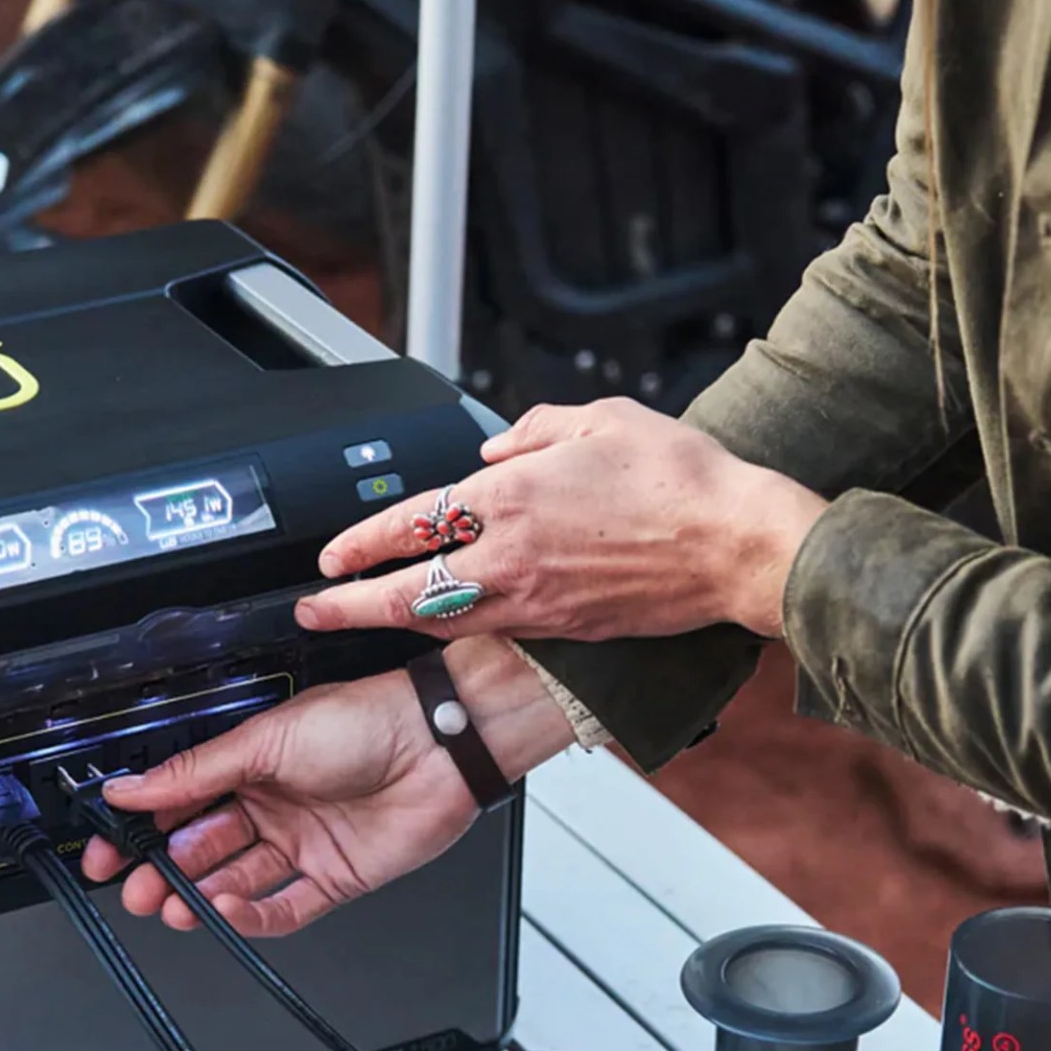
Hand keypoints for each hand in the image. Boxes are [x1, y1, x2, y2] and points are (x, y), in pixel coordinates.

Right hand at [82, 639, 574, 935]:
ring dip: (200, 896)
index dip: (142, 828)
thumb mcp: (263, 740)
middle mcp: (272, 806)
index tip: (108, 850)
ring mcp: (301, 844)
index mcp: (249, 764)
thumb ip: (194, 772)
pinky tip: (227, 911)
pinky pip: (284, 908)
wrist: (438, 744)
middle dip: (163, 871)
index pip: (180, 803)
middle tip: (137, 889)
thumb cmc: (365, 720)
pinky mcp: (333, 878)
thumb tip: (130, 785)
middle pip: (202, 849)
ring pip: (236, 881)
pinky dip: (253, 915)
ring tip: (174, 905)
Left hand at [298, 398, 825, 644]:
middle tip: (314, 611)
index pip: (413, 522)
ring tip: (359, 620)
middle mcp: (513, 557)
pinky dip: (451, 628)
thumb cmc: (682, 481)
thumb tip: (499, 444)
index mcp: (513, 497)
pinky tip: (439, 623)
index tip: (329, 554)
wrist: (736, 546)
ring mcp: (536, 601)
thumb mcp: (601, 419)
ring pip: (442, 621)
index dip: (361, 542)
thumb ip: (536, 429)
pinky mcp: (563, 630)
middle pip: (408, 592)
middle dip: (351, 605)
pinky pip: (489, 630)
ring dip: (394, 623)